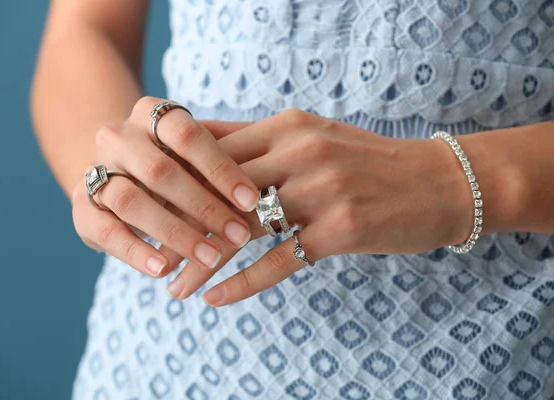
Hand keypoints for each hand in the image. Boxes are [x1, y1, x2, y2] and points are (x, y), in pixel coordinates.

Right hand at [71, 97, 259, 277]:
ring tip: (210, 258)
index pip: (188, 134)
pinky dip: (135, 252)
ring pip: (130, 200)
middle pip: (159, 170)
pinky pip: (105, 230)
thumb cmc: (175, 162)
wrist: (117, 172)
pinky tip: (163, 270)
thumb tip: (273, 180)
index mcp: (152, 115)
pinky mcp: (82, 208)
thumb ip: (230, 157)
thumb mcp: (198, 153)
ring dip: (173, 233)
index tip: (251, 200)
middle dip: (203, 207)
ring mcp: (95, 171)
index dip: (220, 167)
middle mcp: (119, 136)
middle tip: (240, 237)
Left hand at [165, 109, 473, 305]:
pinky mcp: (342, 228)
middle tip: (150, 253)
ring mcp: (322, 189)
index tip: (149, 210)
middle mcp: (300, 151)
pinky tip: (216, 298)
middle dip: (179, 223)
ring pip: (242, 228)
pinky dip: (243, 282)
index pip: (213, 151)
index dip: (176, 182)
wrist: (440, 181)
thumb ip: (259, 138)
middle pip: (219, 190)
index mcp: (287, 126)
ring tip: (175, 287)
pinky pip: (280, 259)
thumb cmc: (367, 162)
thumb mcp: (312, 134)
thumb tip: (200, 138)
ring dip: (202, 261)